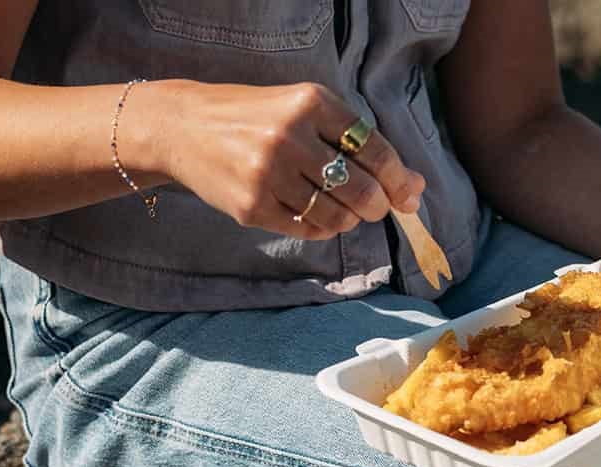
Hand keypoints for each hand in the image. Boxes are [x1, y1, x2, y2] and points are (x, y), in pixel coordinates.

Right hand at [141, 81, 425, 240]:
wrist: (184, 128)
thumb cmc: (257, 119)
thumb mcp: (305, 112)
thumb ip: (359, 144)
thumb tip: (416, 188)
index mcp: (311, 103)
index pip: (376, 151)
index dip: (399, 180)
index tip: (407, 194)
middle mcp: (290, 136)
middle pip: (362, 191)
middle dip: (377, 206)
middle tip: (371, 206)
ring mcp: (269, 173)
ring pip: (337, 217)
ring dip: (348, 219)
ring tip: (339, 208)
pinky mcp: (252, 206)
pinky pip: (307, 230)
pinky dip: (320, 228)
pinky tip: (312, 213)